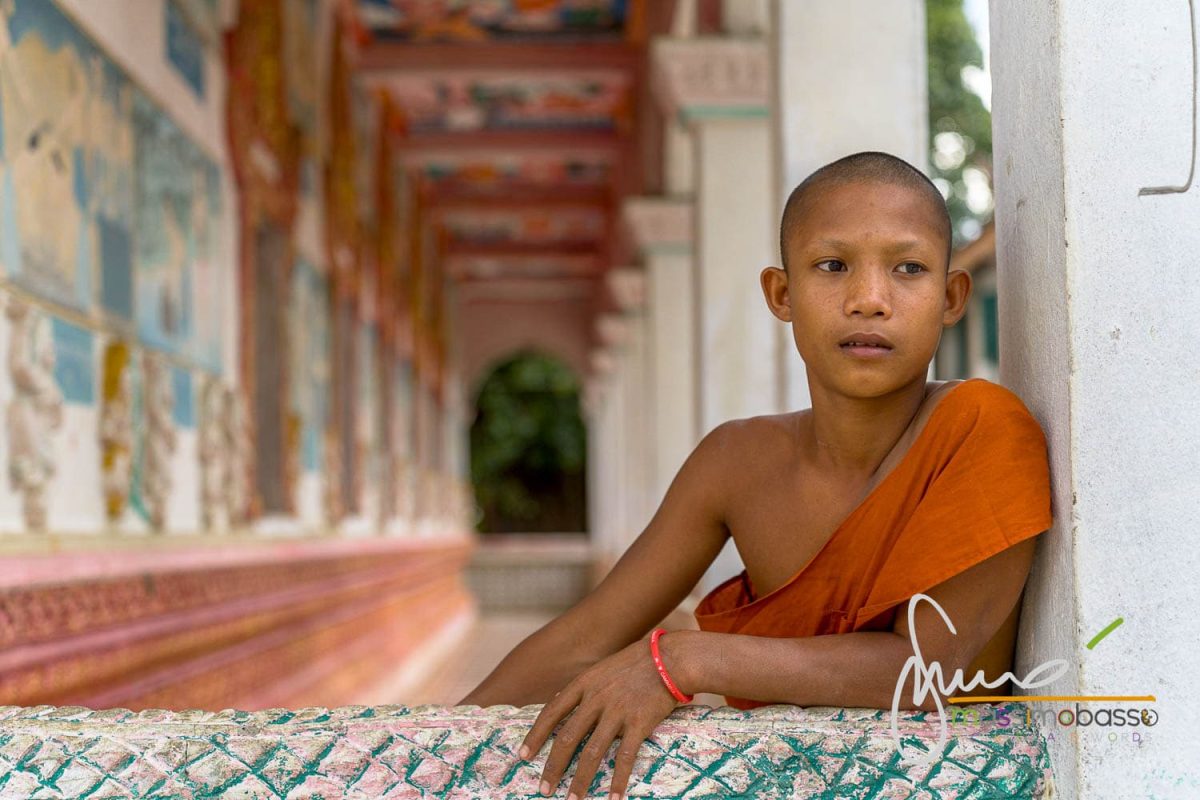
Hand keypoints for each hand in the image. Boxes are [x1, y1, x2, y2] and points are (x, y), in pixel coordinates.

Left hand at [516, 634, 687, 798]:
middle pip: (567, 737)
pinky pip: (625, 757)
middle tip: (544, 788)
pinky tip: (614, 797)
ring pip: (592, 752)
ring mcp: (617, 712)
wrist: (670, 659)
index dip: (535, 735)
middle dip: (553, 766)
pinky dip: (618, 780)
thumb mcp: (601, 669)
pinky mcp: (638, 723)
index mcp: (584, 684)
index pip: (551, 712)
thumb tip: (558, 704)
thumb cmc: (635, 663)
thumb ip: (582, 689)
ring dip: (581, 780)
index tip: (523, 755)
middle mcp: (596, 699)